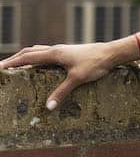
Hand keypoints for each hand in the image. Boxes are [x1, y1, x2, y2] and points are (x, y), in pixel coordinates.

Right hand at [0, 42, 121, 109]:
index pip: (27, 57)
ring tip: (17, 65)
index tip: (0, 67)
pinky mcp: (68, 52)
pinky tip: (40, 65)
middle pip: (30, 52)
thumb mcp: (77, 79)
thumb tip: (48, 107)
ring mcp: (62, 50)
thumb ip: (61, 92)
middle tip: (4, 67)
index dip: (12, 63)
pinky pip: (47, 53)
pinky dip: (37, 58)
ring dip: (26, 57)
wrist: (111, 53)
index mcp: (54, 53)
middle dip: (15, 59)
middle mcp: (55, 49)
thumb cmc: (95, 64)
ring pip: (38, 51)